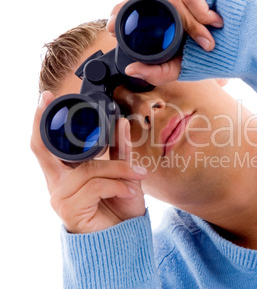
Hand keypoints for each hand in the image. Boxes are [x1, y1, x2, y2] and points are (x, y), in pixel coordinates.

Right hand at [31, 91, 146, 233]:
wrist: (125, 236)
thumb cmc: (119, 206)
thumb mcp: (121, 173)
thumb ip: (117, 151)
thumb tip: (120, 122)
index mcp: (67, 173)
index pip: (46, 145)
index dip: (42, 121)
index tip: (46, 97)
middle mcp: (58, 183)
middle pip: (45, 149)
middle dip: (44, 124)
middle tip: (47, 100)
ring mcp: (61, 197)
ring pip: (88, 169)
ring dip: (117, 169)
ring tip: (136, 175)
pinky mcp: (70, 210)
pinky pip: (95, 186)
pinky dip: (118, 184)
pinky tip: (129, 191)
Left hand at [107, 0, 222, 85]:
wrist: (247, 44)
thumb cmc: (213, 52)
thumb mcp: (181, 67)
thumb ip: (157, 72)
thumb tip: (131, 69)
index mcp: (167, 17)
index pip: (139, 6)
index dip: (122, 11)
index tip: (109, 25)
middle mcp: (174, 1)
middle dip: (135, 10)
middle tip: (120, 24)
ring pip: (173, 2)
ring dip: (191, 28)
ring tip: (208, 44)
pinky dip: (203, 17)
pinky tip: (217, 24)